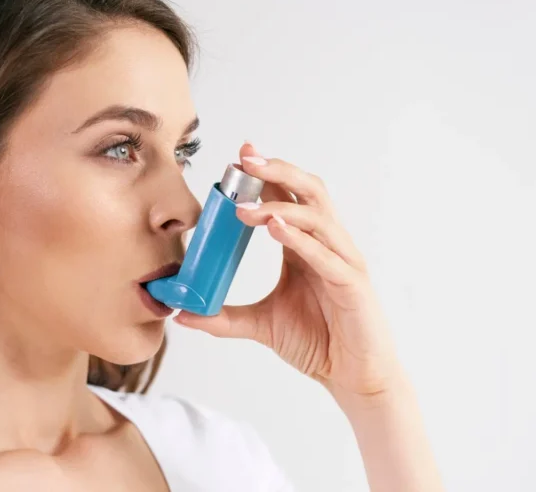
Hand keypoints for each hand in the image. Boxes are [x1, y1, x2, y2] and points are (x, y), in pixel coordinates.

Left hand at [175, 142, 403, 403]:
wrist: (351, 377)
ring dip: (280, 206)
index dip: (266, 176)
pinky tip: (276, 228)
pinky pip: (327, 255)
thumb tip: (183, 313)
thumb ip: (224, 316)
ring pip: (317, 217)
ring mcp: (343, 261)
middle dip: (277, 171)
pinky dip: (301, 239)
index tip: (238, 159)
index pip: (288, 198)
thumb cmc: (317, 342)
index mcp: (305, 246)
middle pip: (308, 191)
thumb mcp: (261, 324)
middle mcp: (327, 245)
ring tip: (244, 207)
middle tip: (245, 161)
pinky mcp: (352, 285)